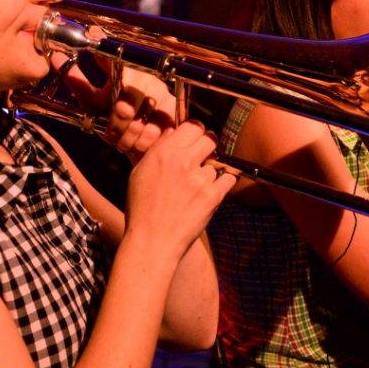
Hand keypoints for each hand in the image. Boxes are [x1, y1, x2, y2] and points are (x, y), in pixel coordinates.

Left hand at [50, 48, 176, 162]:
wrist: (144, 146)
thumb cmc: (116, 122)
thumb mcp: (94, 102)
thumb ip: (77, 81)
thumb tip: (54, 57)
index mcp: (127, 69)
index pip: (114, 58)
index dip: (106, 56)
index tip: (96, 48)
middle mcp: (147, 78)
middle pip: (124, 102)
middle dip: (115, 122)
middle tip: (112, 131)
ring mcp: (163, 95)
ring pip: (137, 120)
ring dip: (126, 136)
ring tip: (123, 140)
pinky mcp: (174, 114)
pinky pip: (153, 131)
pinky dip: (140, 142)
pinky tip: (137, 144)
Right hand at [124, 121, 236, 254]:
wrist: (152, 241)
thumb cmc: (142, 209)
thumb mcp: (140, 172)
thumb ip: (159, 151)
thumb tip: (175, 135)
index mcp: (163, 152)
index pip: (192, 126)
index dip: (195, 133)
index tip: (194, 141)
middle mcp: (183, 161)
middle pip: (209, 138)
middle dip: (207, 148)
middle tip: (201, 159)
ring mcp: (200, 178)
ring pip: (216, 163)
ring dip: (210, 173)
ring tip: (195, 190)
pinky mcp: (213, 196)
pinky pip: (228, 179)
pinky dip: (222, 185)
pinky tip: (208, 194)